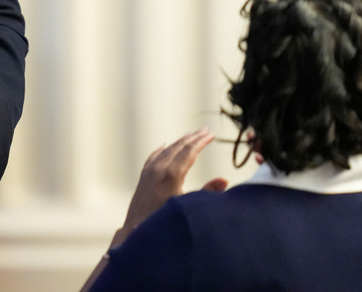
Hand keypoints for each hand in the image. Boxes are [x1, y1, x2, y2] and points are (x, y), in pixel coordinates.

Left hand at [113, 127, 227, 246]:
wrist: (137, 230)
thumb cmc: (165, 221)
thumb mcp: (189, 207)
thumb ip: (207, 193)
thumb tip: (224, 180)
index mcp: (171, 174)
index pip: (189, 151)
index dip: (201, 141)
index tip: (211, 134)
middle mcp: (159, 169)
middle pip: (178, 147)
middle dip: (193, 137)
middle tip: (205, 130)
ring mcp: (149, 172)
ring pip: (166, 150)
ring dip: (179, 142)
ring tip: (191, 135)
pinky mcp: (143, 177)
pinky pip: (153, 157)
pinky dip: (161, 150)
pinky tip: (164, 146)